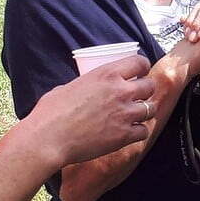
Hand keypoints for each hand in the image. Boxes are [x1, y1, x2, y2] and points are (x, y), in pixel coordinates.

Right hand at [30, 55, 155, 166]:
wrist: (49, 138)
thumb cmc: (51, 112)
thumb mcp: (69, 86)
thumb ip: (86, 84)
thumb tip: (86, 89)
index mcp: (107, 74)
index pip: (140, 62)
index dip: (142, 68)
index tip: (139, 73)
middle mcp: (120, 91)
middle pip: (150, 86)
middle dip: (145, 90)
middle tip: (137, 96)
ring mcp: (125, 113)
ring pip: (150, 109)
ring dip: (143, 111)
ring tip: (133, 115)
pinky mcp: (124, 135)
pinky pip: (144, 131)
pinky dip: (138, 132)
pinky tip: (129, 132)